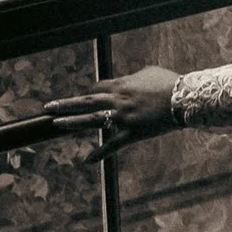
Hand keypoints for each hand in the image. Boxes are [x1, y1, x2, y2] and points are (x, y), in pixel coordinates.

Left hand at [50, 70, 177, 153]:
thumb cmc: (169, 82)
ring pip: (92, 119)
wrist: (184, 98)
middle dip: (65, 104)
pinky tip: (87, 159)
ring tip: (56, 124)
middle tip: (48, 107)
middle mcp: (117, 101)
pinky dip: (100, 152)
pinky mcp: (132, 133)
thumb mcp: (149, 72)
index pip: (97, 88)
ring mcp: (122, 118)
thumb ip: (134, 76)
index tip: (84, 98)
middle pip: (86, 101)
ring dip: (72, 123)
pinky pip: (113, 144)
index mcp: (121, 85)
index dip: (89, 93)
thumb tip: (130, 79)